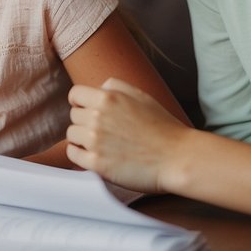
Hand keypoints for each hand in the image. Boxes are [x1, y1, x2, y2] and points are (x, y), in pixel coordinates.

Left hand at [66, 78, 190, 193]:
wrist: (178, 158)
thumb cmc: (163, 127)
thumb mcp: (142, 96)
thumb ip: (115, 86)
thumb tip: (97, 88)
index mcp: (107, 98)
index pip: (75, 94)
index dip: (79, 101)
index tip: (85, 109)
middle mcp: (97, 117)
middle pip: (74, 116)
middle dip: (85, 121)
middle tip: (103, 130)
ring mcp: (95, 141)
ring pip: (71, 135)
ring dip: (82, 139)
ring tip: (101, 144)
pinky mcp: (96, 164)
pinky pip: (73, 155)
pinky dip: (80, 155)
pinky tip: (94, 155)